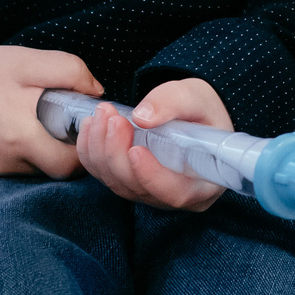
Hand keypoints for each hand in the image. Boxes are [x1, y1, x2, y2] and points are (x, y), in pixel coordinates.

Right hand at [0, 39, 99, 176]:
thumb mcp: (26, 59)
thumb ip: (70, 71)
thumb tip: (98, 93)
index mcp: (19, 134)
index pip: (71, 162)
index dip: (87, 144)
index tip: (89, 121)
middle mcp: (6, 160)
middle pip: (57, 171)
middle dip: (71, 150)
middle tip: (69, 121)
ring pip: (38, 169)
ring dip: (48, 149)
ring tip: (43, 118)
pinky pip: (17, 167)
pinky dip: (27, 150)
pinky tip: (20, 125)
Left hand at [76, 77, 230, 209]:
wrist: (194, 114)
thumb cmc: (203, 111)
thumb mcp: (196, 98)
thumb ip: (173, 103)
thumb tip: (141, 117)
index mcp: (203, 184)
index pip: (176, 193)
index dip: (151, 175)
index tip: (135, 149)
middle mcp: (175, 196)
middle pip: (138, 187)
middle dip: (118, 153)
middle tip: (112, 117)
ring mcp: (150, 193)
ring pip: (116, 183)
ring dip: (101, 150)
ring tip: (101, 115)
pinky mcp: (130, 184)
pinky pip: (104, 176)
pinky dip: (92, 153)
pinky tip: (91, 126)